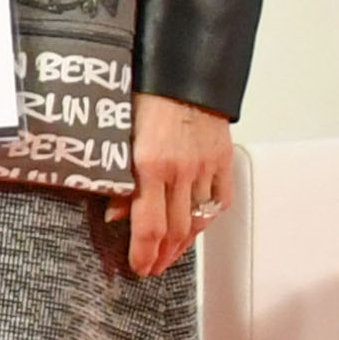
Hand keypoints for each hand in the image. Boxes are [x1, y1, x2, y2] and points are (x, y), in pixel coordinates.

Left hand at [127, 96, 233, 279]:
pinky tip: (196, 229)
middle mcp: (181, 171)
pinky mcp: (223, 161)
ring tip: (171, 256)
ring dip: (184, 244)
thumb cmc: (144, 96)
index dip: (144, 252)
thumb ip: (117, 177)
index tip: (139, 267)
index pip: (149, 224)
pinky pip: (219, 201)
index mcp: (150, 164)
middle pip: (176, 229)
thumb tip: (115, 214)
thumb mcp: (118, 135)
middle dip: (163, 255)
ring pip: (199, 220)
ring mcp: (205, 168)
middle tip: (152, 267)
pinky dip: (207, 219)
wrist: (183, 72)